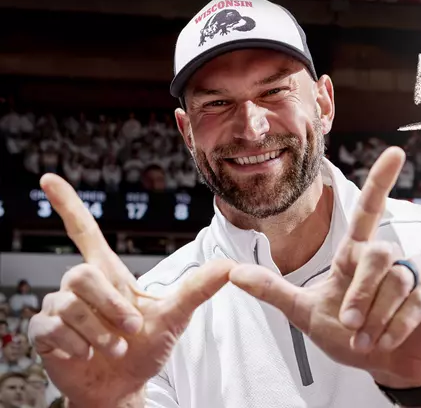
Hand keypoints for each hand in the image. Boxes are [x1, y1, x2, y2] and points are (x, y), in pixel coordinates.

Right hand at [28, 174, 234, 406]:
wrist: (123, 388)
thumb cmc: (145, 349)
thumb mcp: (175, 317)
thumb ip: (198, 289)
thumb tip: (230, 265)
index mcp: (108, 276)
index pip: (84, 232)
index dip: (68, 206)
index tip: (49, 179)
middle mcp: (80, 287)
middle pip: (81, 274)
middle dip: (111, 306)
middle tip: (131, 329)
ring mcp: (59, 309)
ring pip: (68, 304)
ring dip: (99, 331)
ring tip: (113, 346)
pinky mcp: (44, 333)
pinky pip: (51, 328)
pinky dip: (76, 345)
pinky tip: (85, 355)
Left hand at [230, 147, 420, 388]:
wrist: (385, 367)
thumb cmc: (350, 337)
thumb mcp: (306, 315)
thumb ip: (274, 292)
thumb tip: (232, 272)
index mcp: (357, 256)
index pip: (370, 211)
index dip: (381, 182)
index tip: (396, 153)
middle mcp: (389, 257)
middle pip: (376, 254)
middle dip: (359, 295)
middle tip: (349, 326)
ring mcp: (416, 273)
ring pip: (396, 280)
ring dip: (376, 317)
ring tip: (367, 339)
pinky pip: (417, 300)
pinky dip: (397, 326)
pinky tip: (388, 340)